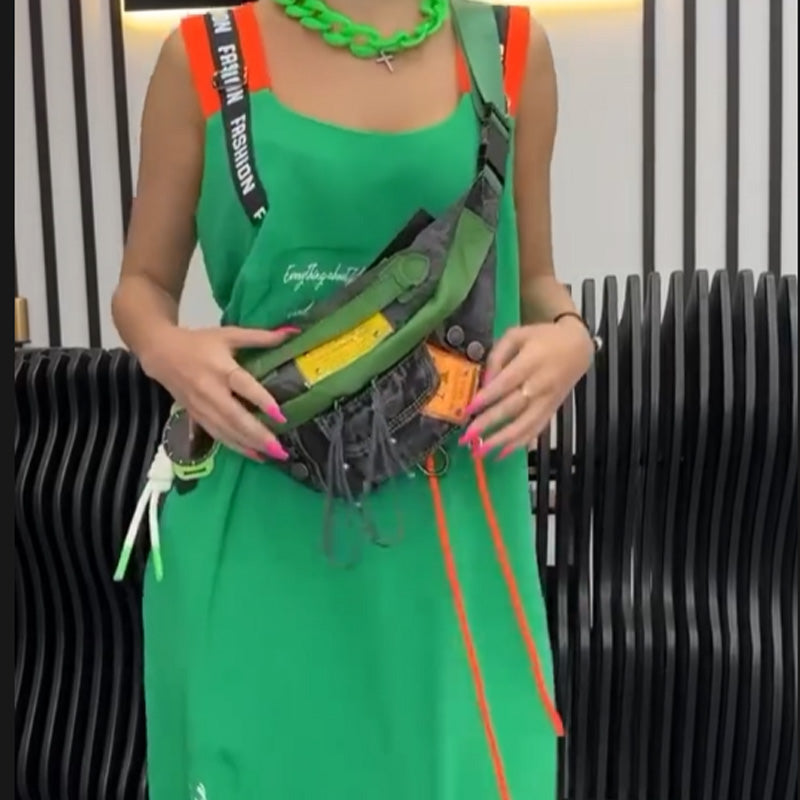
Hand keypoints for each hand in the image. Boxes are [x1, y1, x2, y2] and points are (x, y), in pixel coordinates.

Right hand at [141, 324, 299, 461]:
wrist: (161, 353)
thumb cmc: (199, 343)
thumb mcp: (229, 335)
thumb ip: (260, 336)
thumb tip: (292, 332)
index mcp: (221, 368)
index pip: (243, 386)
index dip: (261, 400)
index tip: (280, 415)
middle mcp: (211, 391)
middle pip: (235, 417)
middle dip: (258, 435)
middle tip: (280, 448)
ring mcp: (202, 407)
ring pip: (227, 431)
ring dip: (250, 446)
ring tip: (273, 456)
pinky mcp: (197, 417)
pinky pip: (218, 436)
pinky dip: (237, 447)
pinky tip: (255, 455)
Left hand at [459, 318, 593, 458]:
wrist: (578, 347)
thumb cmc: (543, 338)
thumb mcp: (518, 334)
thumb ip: (498, 355)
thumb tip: (484, 381)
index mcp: (531, 361)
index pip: (506, 382)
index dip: (488, 397)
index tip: (469, 409)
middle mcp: (541, 384)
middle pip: (513, 407)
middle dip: (489, 423)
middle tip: (467, 436)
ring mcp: (548, 400)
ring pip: (524, 424)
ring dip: (501, 440)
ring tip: (480, 452)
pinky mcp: (552, 410)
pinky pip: (536, 430)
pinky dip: (520, 443)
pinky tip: (502, 454)